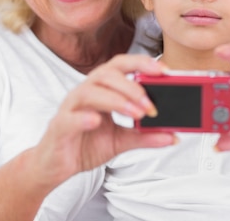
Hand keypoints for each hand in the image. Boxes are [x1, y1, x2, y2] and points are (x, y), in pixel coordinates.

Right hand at [32, 54, 175, 186]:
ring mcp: (70, 108)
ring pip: (90, 91)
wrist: (56, 166)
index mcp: (101, 90)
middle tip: (151, 105)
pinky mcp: (60, 126)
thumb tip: (173, 135)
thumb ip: (145, 136)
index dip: (141, 63)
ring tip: (135, 114)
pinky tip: (97, 121)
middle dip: (132, 86)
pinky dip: (84, 117)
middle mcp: (85, 93)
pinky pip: (70, 117)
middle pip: (106, 74)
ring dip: (116, 100)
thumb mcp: (121, 141)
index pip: (120, 66)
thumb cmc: (84, 145)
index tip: (164, 71)